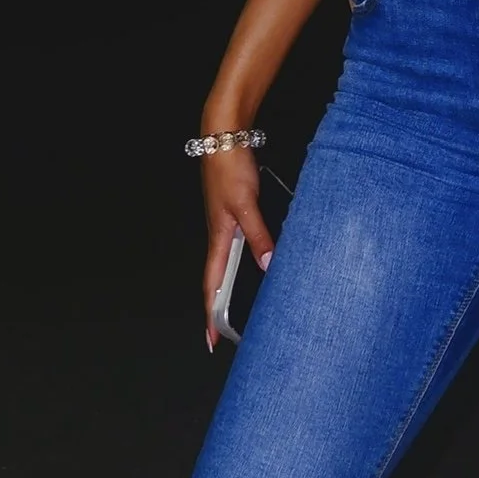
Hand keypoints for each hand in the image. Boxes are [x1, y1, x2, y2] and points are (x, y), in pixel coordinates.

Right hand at [200, 148, 275, 352]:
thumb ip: (258, 235)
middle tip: (225, 333)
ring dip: (229, 286)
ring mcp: (226, 223)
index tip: (211, 340)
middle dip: (218, 308)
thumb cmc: (229, 167)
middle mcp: (219, 235)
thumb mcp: (246, 204)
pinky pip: (237, 246)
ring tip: (237, 308)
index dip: (210, 314)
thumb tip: (267, 266)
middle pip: (216, 279)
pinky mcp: (234, 212)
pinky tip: (257, 262)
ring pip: (227, 264)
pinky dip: (243, 262)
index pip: (211, 285)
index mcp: (218, 238)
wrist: (223, 137)